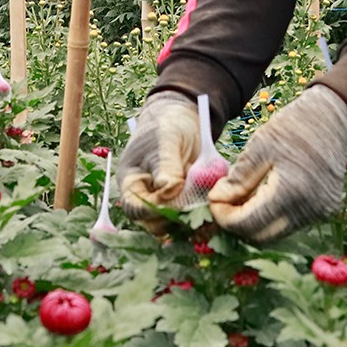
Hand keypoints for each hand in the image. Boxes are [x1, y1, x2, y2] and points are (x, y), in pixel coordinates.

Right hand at [117, 91, 201, 232]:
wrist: (184, 119)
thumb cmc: (166, 125)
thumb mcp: (166, 140)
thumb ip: (166, 165)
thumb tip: (169, 191)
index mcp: (132, 183)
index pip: (135, 209)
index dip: (153, 209)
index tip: (174, 195)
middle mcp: (148, 197)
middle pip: (155, 224)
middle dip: (177, 220)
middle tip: (197, 208)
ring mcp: (168, 202)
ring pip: (176, 226)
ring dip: (193, 221)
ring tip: (209, 210)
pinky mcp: (187, 203)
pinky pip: (193, 219)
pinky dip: (205, 216)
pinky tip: (214, 207)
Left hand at [208, 86, 346, 243]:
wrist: (333, 119)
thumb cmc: (293, 127)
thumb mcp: (259, 146)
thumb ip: (238, 178)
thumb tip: (217, 199)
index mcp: (291, 192)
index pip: (247, 224)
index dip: (224, 217)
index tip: (213, 199)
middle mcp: (309, 210)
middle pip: (261, 236)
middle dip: (236, 223)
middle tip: (223, 200)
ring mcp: (320, 213)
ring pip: (275, 233)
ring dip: (253, 220)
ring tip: (241, 195)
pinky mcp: (325, 211)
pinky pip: (289, 223)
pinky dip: (271, 215)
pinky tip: (262, 195)